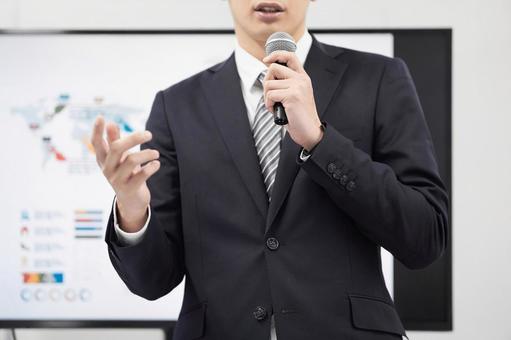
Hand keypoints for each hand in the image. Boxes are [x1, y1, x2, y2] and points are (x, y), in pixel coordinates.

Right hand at [90, 115, 159, 231]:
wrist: (131, 201)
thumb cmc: (125, 174)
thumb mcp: (119, 158)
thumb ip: (115, 141)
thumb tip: (110, 123)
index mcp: (104, 160)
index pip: (96, 144)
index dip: (97, 131)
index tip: (101, 117)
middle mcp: (107, 169)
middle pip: (116, 148)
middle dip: (134, 138)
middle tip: (149, 134)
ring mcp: (117, 180)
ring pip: (131, 160)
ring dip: (147, 154)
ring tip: (156, 153)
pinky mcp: (129, 189)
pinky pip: (141, 175)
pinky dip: (151, 167)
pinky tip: (156, 164)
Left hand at [262, 51, 323, 150]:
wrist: (310, 131)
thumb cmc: (299, 117)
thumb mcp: (294, 95)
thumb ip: (285, 84)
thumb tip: (268, 77)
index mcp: (303, 78)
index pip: (290, 56)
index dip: (276, 54)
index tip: (266, 60)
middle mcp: (301, 79)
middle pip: (273, 68)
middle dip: (267, 82)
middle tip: (271, 96)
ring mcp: (297, 86)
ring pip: (269, 83)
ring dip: (267, 97)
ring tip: (275, 106)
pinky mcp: (292, 96)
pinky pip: (270, 95)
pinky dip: (268, 104)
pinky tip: (276, 110)